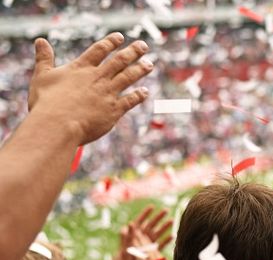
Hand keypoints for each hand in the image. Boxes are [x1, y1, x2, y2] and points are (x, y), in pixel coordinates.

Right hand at [28, 32, 151, 144]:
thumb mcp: (42, 76)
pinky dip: (139, 95)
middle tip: (143, 46)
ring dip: (140, 70)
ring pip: (129, 77)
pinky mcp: (114, 110)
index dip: (111, 42)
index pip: (99, 50)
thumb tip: (40, 40)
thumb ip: (44, 59)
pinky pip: (130, 100)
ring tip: (149, 64)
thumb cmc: (46, 103)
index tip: (120, 37)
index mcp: (81, 68)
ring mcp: (108, 93)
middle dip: (133, 52)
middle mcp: (98, 78)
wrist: (58, 125)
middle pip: (119, 61)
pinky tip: (145, 92)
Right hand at [112, 229, 172, 259]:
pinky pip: (159, 256)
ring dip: (148, 241)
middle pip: (146, 247)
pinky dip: (155, 249)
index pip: (138, 250)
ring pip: (154, 250)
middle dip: (141, 236)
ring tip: (144, 234)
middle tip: (137, 227)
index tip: (131, 230)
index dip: (134, 239)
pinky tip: (153, 247)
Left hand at [130, 205, 173, 249]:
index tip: (152, 207)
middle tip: (166, 210)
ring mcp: (146, 246)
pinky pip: (160, 245)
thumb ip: (126, 239)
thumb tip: (126, 227)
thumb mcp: (125, 250)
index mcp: (132, 237)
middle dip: (158, 217)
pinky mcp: (151, 253)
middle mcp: (140, 239)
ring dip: (164, 227)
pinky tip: (173, 236)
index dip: (145, 214)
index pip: (139, 222)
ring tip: (172, 221)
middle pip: (150, 226)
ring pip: (156, 234)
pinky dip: (166, 240)